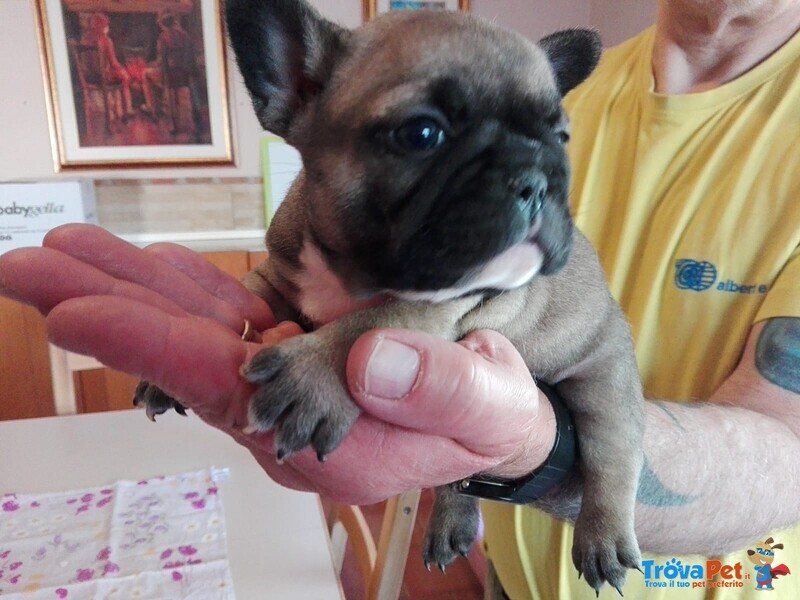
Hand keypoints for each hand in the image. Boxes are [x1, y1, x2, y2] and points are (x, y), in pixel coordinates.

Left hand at [0, 224, 555, 504]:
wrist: (497, 407)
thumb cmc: (496, 412)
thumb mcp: (491, 404)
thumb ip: (441, 386)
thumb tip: (369, 361)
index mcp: (331, 437)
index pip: (226, 388)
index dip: (150, 345)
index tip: (72, 311)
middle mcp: (290, 415)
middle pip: (186, 359)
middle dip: (108, 311)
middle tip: (28, 269)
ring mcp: (287, 384)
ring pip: (199, 333)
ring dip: (132, 291)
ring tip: (66, 253)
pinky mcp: (296, 354)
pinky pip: (231, 319)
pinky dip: (186, 291)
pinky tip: (148, 266)